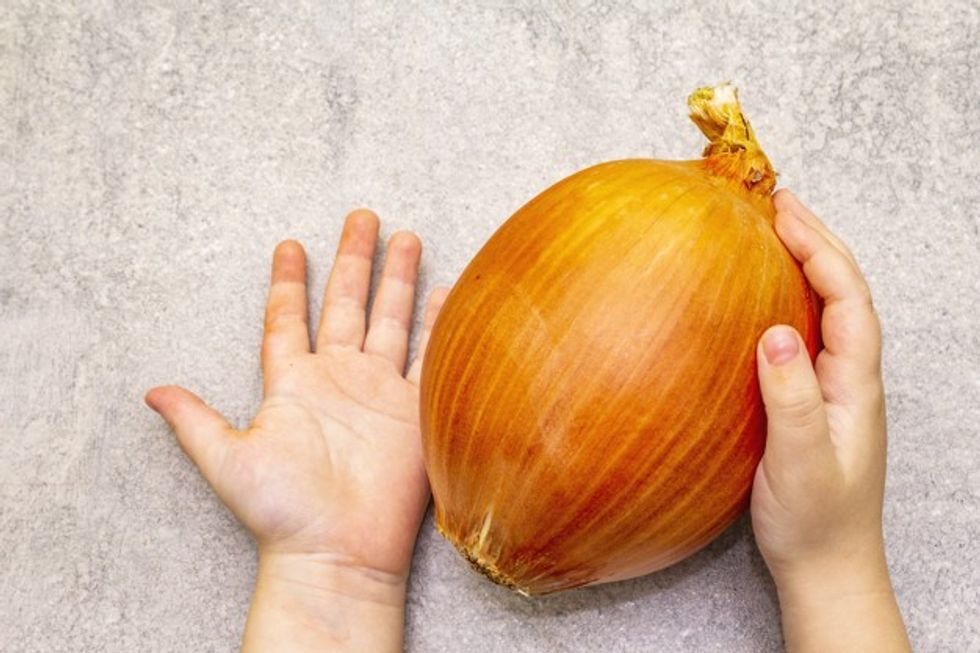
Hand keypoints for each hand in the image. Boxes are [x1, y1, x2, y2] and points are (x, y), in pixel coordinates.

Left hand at [145, 210, 448, 651]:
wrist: (337, 551)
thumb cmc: (282, 512)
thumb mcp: (228, 461)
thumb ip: (196, 421)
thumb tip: (150, 392)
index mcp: (295, 383)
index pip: (289, 320)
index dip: (288, 283)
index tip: (289, 245)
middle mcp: (339, 378)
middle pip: (347, 305)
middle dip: (354, 260)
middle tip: (361, 216)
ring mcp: (379, 392)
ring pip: (391, 321)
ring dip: (398, 281)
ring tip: (406, 238)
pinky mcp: (415, 411)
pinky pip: (429, 359)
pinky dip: (440, 326)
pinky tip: (447, 295)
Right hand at [750, 190, 910, 651]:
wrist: (826, 568)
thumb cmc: (816, 522)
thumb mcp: (799, 462)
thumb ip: (791, 399)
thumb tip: (775, 333)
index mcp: (856, 385)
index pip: (848, 298)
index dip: (819, 249)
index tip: (782, 213)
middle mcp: (851, 378)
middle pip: (844, 292)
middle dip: (815, 240)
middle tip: (777, 203)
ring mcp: (833, 388)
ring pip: (828, 309)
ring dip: (806, 263)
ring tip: (773, 232)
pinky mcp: (810, 401)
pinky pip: (807, 333)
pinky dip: (789, 298)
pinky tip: (762, 298)